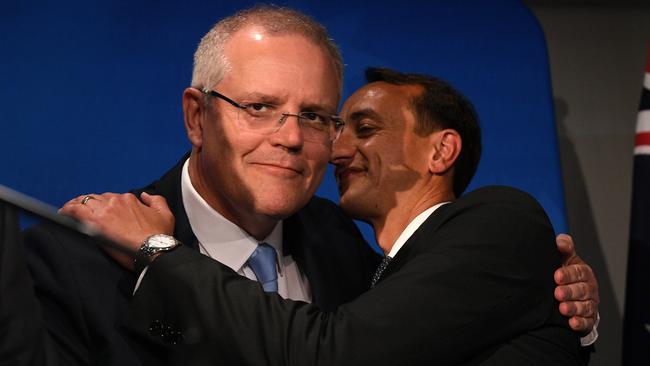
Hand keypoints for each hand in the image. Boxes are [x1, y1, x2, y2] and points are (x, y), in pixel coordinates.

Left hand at [59, 192, 174, 269]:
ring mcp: (104, 210)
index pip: (112, 198)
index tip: (101, 212)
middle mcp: (116, 201)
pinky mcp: (95, 221)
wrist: (153, 250)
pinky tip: (63, 213)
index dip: (105, 205)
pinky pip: (75, 210)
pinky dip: (67, 210)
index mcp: (130, 200)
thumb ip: (155, 200)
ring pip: (84, 202)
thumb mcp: (165, 214)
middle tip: (82, 212)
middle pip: (97, 199)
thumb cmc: (160, 236)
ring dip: (76, 205)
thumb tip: (145, 195)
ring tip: (68, 211)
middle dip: (90, 205)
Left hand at [553, 234, 598, 333]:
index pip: (579, 272)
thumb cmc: (564, 272)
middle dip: (570, 292)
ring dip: (574, 308)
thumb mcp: (564, 258)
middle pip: (582, 290)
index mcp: (583, 272)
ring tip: (562, 309)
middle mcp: (589, 288)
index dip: (568, 274)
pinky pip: (586, 322)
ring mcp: (590, 303)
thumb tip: (560, 241)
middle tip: (557, 293)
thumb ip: (563, 248)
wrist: (568, 294)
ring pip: (585, 306)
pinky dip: (580, 323)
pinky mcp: (588, 318)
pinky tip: (571, 322)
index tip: (556, 276)